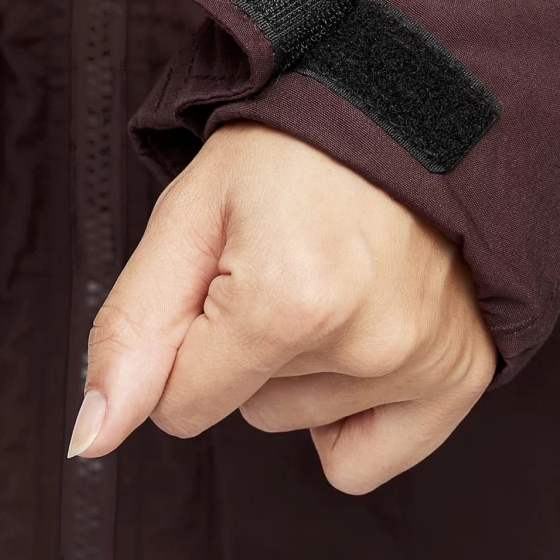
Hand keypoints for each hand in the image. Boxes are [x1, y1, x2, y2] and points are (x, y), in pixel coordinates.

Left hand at [69, 124, 495, 493]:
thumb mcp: (188, 216)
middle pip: (247, 412)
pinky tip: (359, 336)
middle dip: (244, 347)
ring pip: (303, 423)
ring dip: (300, 365)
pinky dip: (350, 413)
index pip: (181, 406)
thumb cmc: (288, 149)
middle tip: (282, 257)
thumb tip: (94, 435)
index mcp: (288, 301)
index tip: (221, 271)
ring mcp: (424, 362)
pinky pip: (368, 457)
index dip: (183, 340)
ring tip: (330, 275)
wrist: (395, 102)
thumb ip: (132, 330)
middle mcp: (368, 343)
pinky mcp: (464, 373)